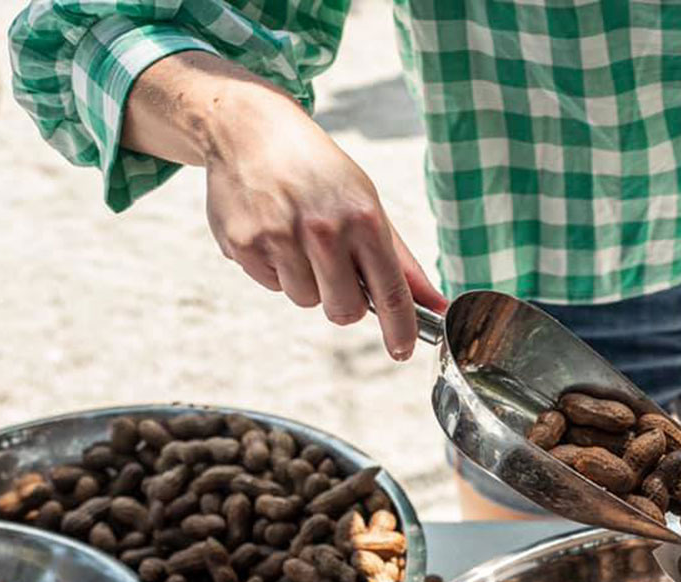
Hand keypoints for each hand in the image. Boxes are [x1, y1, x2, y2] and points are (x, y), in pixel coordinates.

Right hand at [122, 52, 445, 359]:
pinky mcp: (244, 243)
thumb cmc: (320, 173)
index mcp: (364, 219)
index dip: (400, 330)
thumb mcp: (369, 205)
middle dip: (345, 303)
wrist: (252, 129)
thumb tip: (436, 305)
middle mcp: (324, 230)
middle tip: (336, 271)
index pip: (391, 293)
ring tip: (299, 238)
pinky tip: (273, 231)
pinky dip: (275, 268)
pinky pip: (271, 284)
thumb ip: (401, 263)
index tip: (402, 352)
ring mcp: (280, 237)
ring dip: (307, 281)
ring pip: (305, 300)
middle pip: (345, 311)